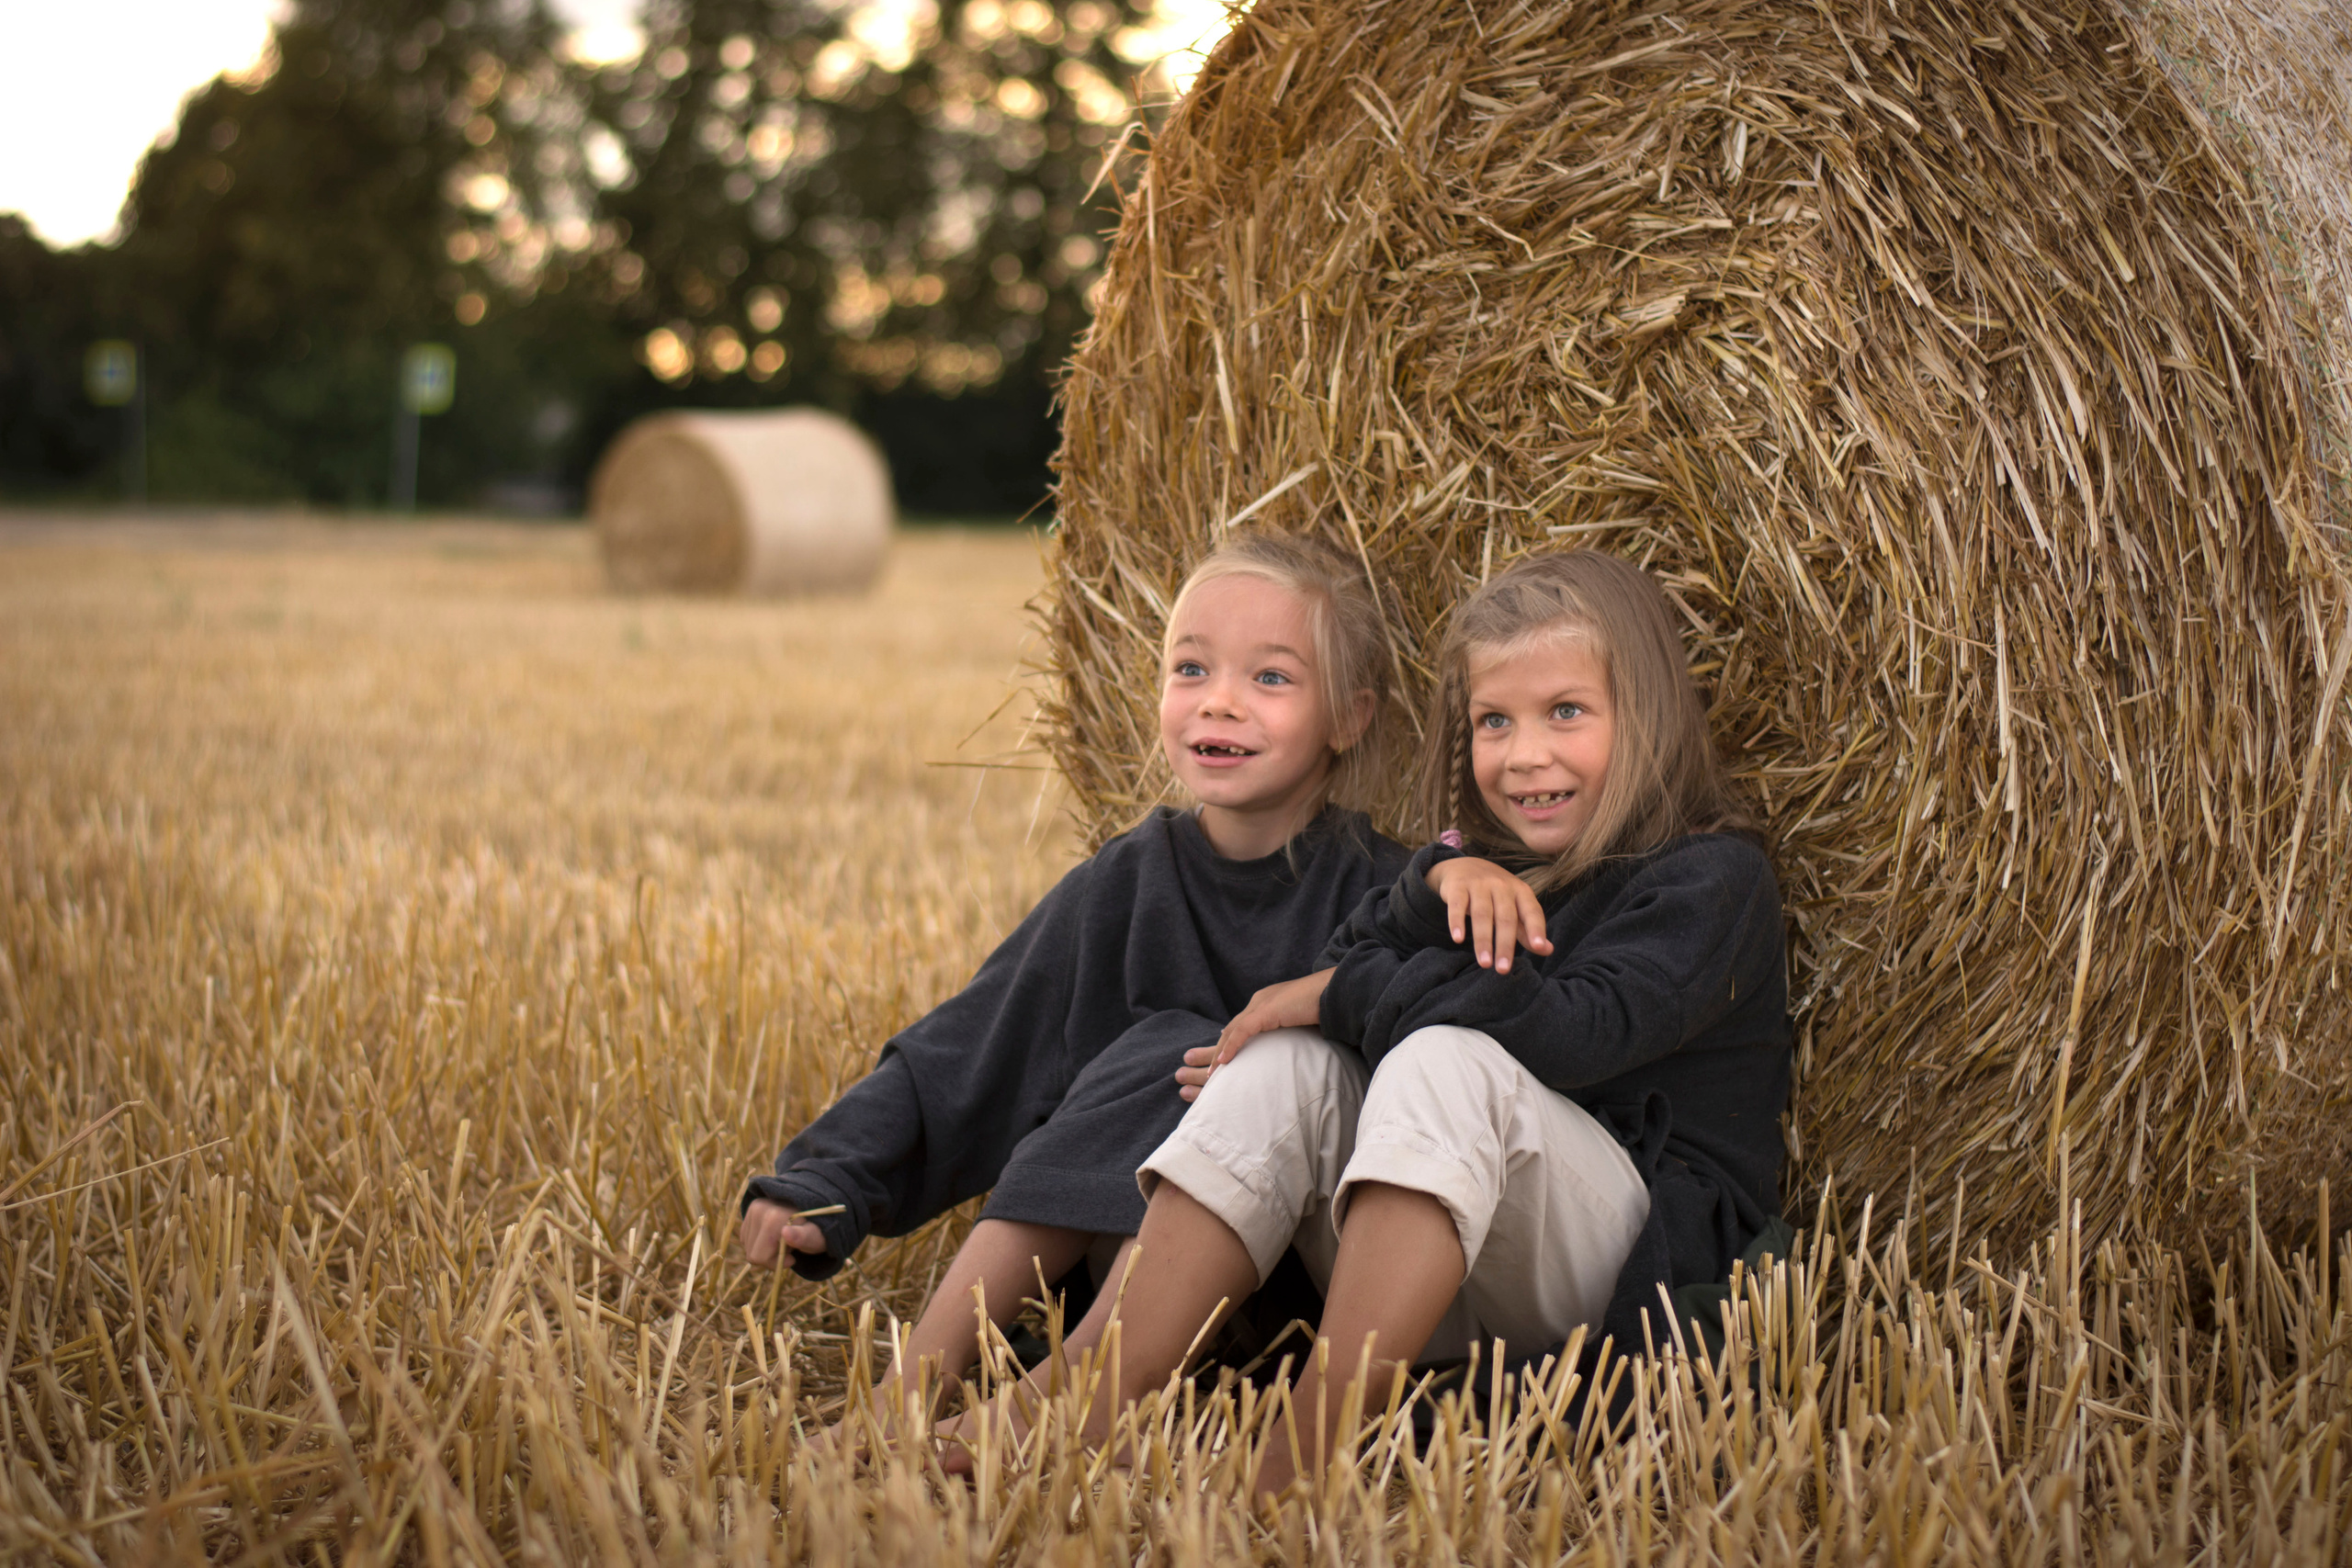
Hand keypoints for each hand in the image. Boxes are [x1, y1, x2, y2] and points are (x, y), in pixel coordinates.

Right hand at [741, 1198, 827, 1267]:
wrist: (819, 1209)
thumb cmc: (820, 1230)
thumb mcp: (817, 1237)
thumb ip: (804, 1237)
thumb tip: (785, 1233)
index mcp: (773, 1217)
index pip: (759, 1257)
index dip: (776, 1262)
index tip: (793, 1257)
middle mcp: (759, 1209)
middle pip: (752, 1254)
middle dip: (771, 1257)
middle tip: (790, 1247)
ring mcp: (753, 1208)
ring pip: (748, 1247)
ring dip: (766, 1249)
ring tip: (785, 1238)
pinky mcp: (751, 1210)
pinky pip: (747, 1239)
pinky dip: (761, 1242)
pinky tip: (777, 1234)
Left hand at [1176, 969, 1333, 1099]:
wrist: (1338, 990)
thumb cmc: (1327, 1006)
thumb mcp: (1302, 1023)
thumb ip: (1289, 1032)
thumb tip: (1288, 1051)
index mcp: (1267, 1003)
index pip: (1241, 1026)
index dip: (1228, 1044)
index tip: (1219, 1062)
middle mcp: (1260, 1001)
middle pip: (1231, 1029)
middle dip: (1215, 1050)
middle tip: (1203, 1071)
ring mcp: (1262, 1004)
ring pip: (1232, 1032)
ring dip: (1219, 1054)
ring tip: (1210, 1076)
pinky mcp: (1267, 1010)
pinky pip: (1243, 1031)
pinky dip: (1231, 1047)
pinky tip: (1223, 1062)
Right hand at [1427, 857, 1552, 972]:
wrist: (1465, 866)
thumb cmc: (1495, 894)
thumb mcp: (1514, 907)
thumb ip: (1528, 929)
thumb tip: (1548, 950)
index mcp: (1521, 891)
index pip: (1531, 911)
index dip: (1536, 928)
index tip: (1539, 947)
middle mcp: (1502, 885)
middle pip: (1505, 918)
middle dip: (1505, 945)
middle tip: (1503, 970)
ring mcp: (1479, 884)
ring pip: (1482, 915)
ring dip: (1483, 940)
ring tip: (1484, 963)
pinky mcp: (1458, 886)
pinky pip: (1457, 905)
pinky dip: (1457, 922)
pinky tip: (1458, 939)